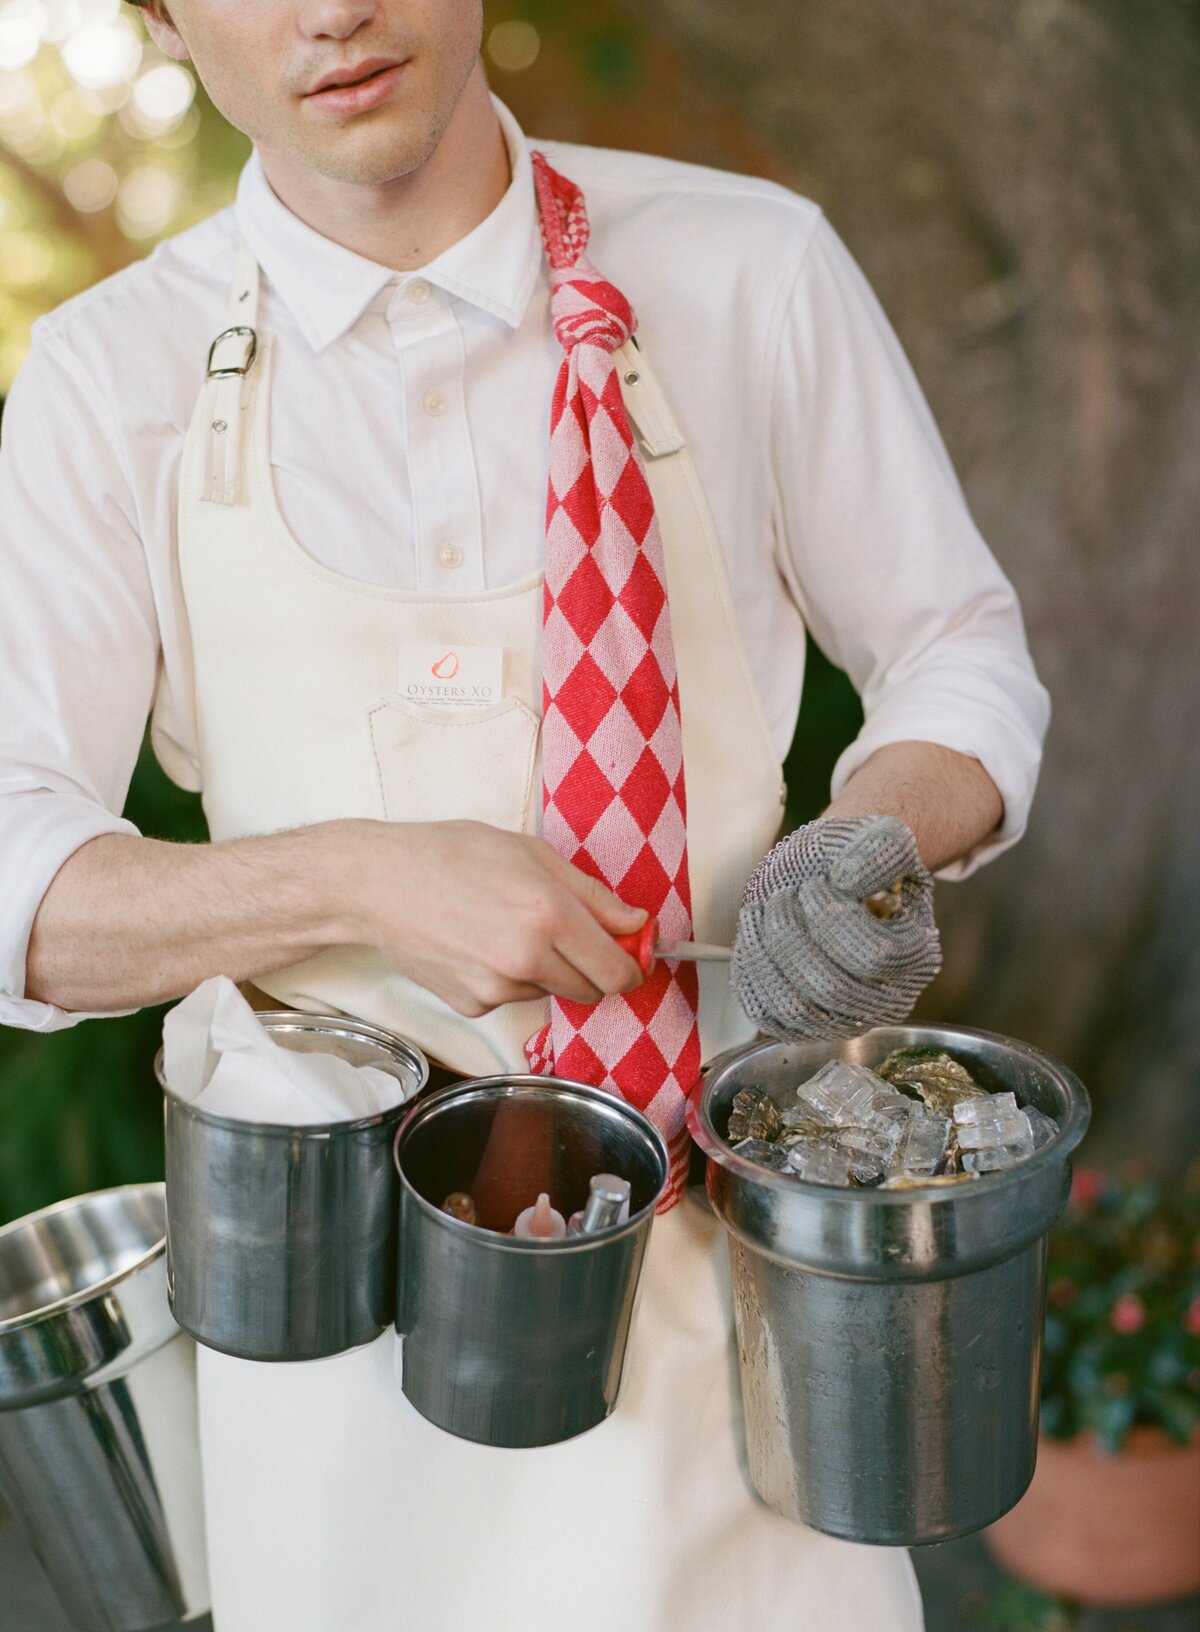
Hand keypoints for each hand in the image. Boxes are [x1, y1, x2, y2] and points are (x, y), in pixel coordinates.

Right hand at [344, 820, 645, 1017]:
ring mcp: (497, 989)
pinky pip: (511, 997)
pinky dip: (507, 978)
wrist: (379, 884)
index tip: (632, 956)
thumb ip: (593, 895)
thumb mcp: (533, 854)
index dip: (632, 966)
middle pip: (591, 990)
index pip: (618, 971)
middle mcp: (527, 960)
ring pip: (550, 992)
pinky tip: (478, 945)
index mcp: (549, 915)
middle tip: (566, 933)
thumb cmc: (452, 855)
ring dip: (546, 969)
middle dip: (591, 967)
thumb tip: (635, 924)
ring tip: (506, 927)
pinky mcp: (472, 1005)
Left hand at [731, 815, 940, 1040]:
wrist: (831, 875)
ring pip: (795, 1008)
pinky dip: (750, 974)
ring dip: (767, 954)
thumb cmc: (856, 858)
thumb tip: (847, 880)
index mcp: (917, 956)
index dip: (833, 917)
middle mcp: (886, 1000)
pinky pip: (766, 1015)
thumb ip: (878, 849)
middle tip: (783, 896)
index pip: (875, 957)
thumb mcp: (881, 836)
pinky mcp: (803, 1025)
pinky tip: (752, 935)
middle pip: (830, 988)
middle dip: (793, 935)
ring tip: (764, 911)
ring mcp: (844, 1020)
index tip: (816, 883)